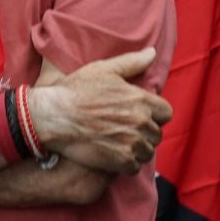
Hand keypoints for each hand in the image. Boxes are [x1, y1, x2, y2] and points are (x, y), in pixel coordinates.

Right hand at [29, 47, 171, 174]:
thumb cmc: (76, 91)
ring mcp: (131, 142)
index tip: (140, 115)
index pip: (166, 113)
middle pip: (157, 134)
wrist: (53, 116)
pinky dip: (126, 163)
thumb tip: (152, 53)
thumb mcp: (103, 69)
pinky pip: (135, 166)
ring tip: (119, 143)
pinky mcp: (120, 160)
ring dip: (137, 149)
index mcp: (140, 99)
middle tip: (125, 130)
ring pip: (147, 151)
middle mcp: (140, 121)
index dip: (154, 115)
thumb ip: (131, 62)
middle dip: (144, 133)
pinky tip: (112, 154)